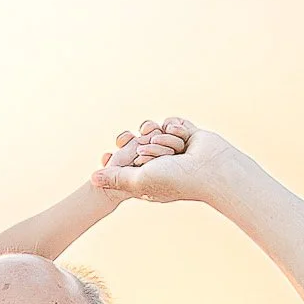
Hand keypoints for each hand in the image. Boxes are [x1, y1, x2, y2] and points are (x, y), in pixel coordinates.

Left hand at [90, 117, 239, 204]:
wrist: (211, 169)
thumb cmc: (175, 180)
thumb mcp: (137, 181)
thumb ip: (115, 178)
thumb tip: (92, 178)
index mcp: (145, 178)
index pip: (124, 161)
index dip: (120, 158)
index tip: (110, 156)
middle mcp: (159, 163)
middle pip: (138, 144)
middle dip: (146, 148)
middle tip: (149, 155)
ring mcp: (173, 148)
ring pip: (154, 132)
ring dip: (163, 140)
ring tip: (176, 151)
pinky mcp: (186, 134)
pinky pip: (171, 122)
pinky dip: (177, 129)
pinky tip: (186, 139)